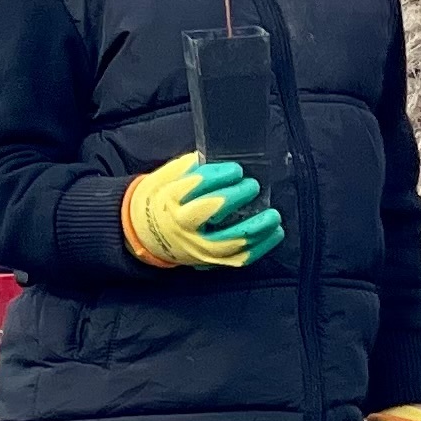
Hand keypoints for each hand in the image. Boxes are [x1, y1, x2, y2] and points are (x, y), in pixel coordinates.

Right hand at [119, 150, 283, 270]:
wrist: (146, 234)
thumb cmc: (162, 199)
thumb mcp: (166, 177)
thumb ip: (189, 167)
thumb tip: (216, 158)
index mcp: (171, 199)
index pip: (196, 186)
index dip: (220, 176)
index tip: (236, 170)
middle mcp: (184, 225)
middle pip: (213, 211)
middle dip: (238, 196)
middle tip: (253, 185)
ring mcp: (198, 247)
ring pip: (231, 241)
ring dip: (256, 227)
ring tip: (273, 215)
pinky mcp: (209, 262)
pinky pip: (239, 259)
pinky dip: (260, 247)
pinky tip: (274, 233)